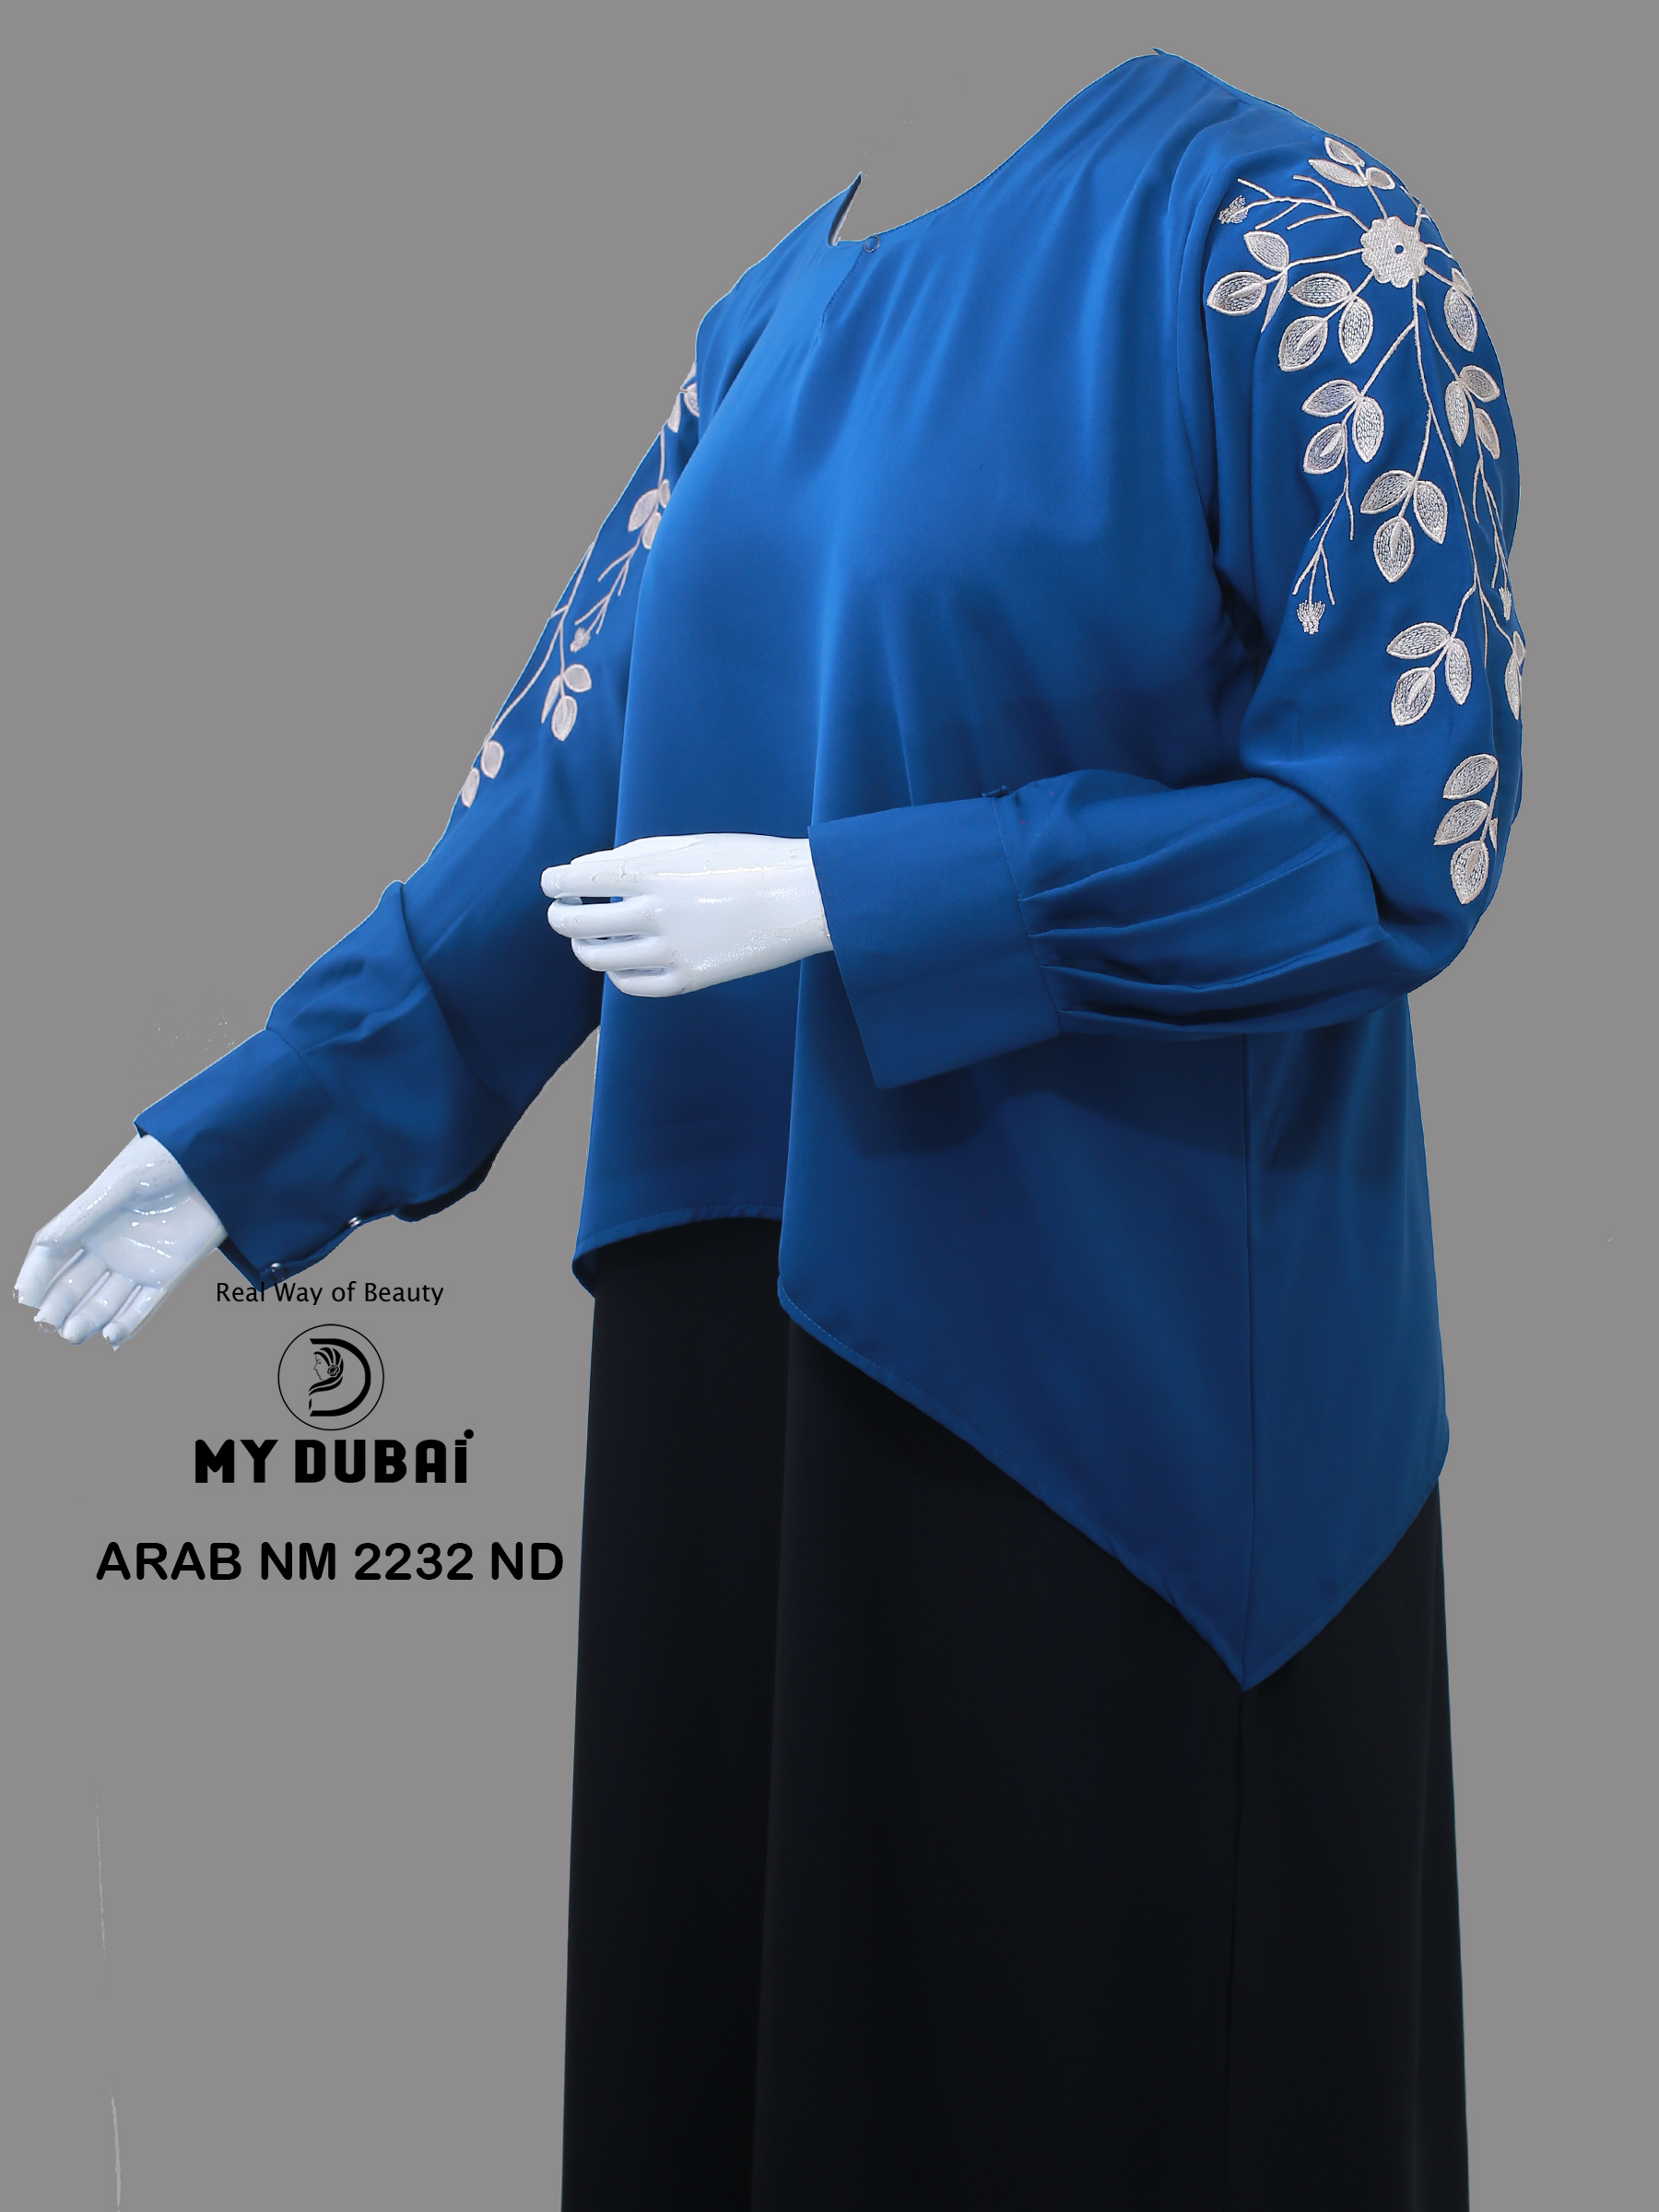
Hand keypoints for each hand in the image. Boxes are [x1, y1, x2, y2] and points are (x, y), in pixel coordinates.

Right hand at [15, 1134, 225, 1346]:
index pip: (50, 1257)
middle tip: (46, 1325)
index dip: (35, 1278)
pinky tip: (111, 1337)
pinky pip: (144, 1307)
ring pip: (104, 1302)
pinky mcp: (167, 1275)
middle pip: (73, 1286)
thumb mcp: (123, 1182)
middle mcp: (106, 1248)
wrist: (220, 1164)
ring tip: (74, 1335)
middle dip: (58, 1307)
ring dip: (87, 1320)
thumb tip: (43, 1243)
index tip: (24, 1300)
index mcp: (87, 1223)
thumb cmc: (166, 1161)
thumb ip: (85, 1213)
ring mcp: (136, 1264)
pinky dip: (128, 1325)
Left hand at [543, 833, 831, 997]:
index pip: (577, 881)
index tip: (552, 885)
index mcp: (651, 872)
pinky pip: (632, 985)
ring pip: (599, 959)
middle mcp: (654, 913)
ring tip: (590, 939)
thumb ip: (632, 856)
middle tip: (564, 912)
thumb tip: (583, 870)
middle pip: (575, 925)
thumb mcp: (687, 845)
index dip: (554, 884)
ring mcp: (670, 951)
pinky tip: (622, 961)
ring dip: (584, 948)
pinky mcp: (689, 979)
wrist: (801, 896)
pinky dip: (617, 974)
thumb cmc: (746, 860)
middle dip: (560, 918)